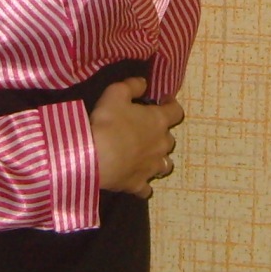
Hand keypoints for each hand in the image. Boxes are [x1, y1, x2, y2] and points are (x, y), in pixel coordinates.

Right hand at [90, 75, 183, 197]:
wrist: (94, 157)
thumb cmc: (108, 122)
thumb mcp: (116, 93)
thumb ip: (132, 85)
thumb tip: (144, 83)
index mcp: (158, 121)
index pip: (176, 111)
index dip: (171, 105)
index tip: (164, 101)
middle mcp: (161, 145)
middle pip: (170, 140)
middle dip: (161, 134)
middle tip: (146, 130)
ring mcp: (151, 167)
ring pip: (165, 165)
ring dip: (158, 160)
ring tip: (146, 157)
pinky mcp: (138, 184)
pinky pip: (146, 188)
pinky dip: (143, 184)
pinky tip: (136, 180)